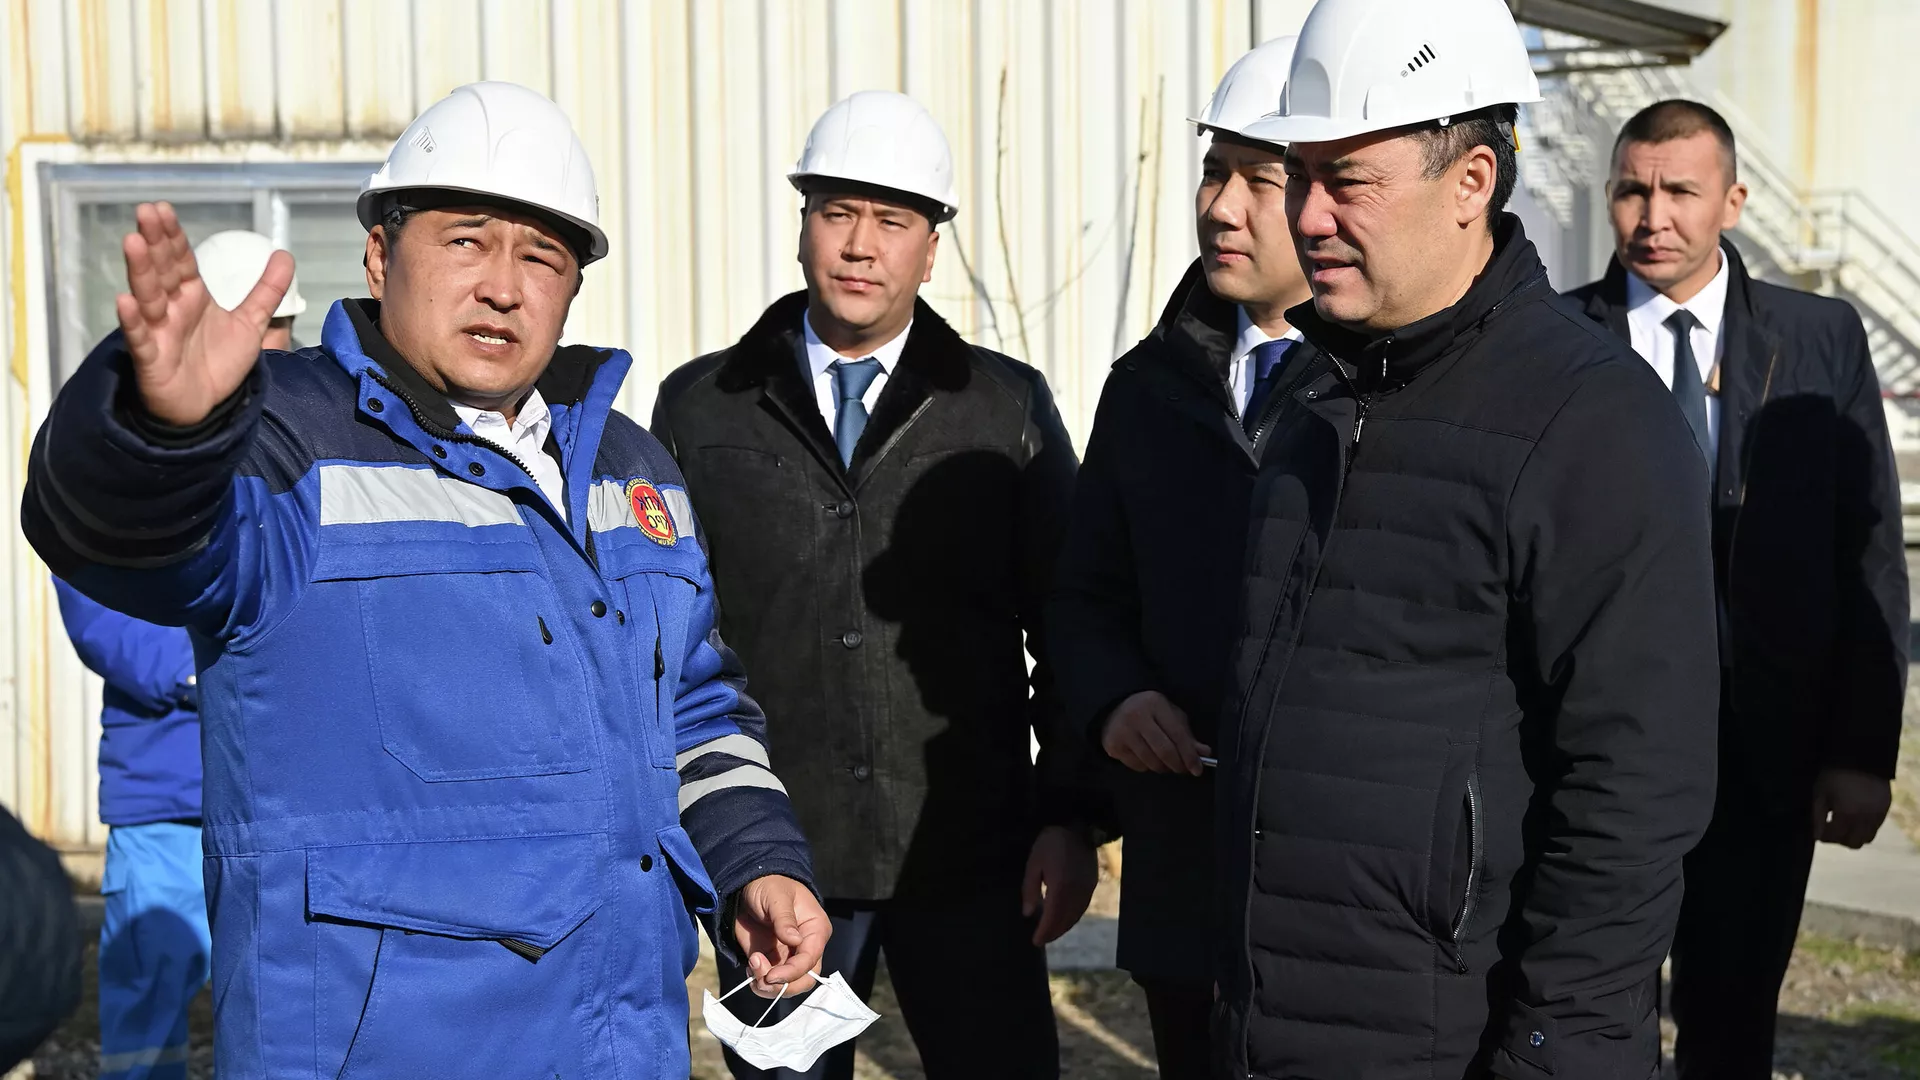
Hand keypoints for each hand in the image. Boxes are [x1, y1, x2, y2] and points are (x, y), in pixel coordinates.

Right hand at [116, 202, 294, 425]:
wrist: (207, 407)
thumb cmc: (218, 362)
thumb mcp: (250, 323)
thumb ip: (266, 290)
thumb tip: (285, 254)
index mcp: (191, 296)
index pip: (181, 260)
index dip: (173, 236)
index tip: (163, 208)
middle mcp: (172, 309)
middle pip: (162, 270)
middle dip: (155, 242)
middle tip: (147, 212)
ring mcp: (158, 331)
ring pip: (148, 296)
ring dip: (141, 270)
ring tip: (133, 241)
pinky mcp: (151, 359)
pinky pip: (140, 337)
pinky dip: (133, 320)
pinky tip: (125, 301)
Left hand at [734, 875, 829, 996]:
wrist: (748, 886)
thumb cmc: (770, 885)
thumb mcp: (777, 896)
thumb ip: (785, 919)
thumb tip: (795, 941)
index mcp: (815, 930)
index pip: (810, 960)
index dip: (792, 972)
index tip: (771, 975)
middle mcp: (805, 947)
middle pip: (803, 980)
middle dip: (782, 985)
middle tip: (760, 978)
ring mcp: (788, 956)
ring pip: (787, 986)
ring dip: (768, 985)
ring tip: (752, 965)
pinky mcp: (772, 961)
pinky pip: (770, 982)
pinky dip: (758, 981)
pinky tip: (750, 966)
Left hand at [1021, 825, 1097, 945]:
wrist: (1077, 826)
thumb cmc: (1051, 843)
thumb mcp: (1034, 863)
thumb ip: (1030, 889)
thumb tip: (1029, 914)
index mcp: (1060, 887)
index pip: (1052, 917)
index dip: (1044, 931)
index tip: (1035, 941)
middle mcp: (1076, 892)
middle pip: (1065, 920)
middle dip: (1053, 932)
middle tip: (1042, 940)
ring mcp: (1087, 888)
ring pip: (1076, 915)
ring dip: (1064, 927)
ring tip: (1052, 932)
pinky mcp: (1092, 884)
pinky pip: (1082, 907)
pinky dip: (1073, 917)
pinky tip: (1065, 918)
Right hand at [1101, 690, 1208, 774]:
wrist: (1114, 708)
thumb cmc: (1149, 712)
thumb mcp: (1170, 716)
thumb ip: (1187, 735)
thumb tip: (1204, 753)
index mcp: (1155, 704)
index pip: (1177, 734)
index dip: (1190, 755)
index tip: (1198, 769)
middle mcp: (1136, 716)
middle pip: (1164, 751)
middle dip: (1178, 765)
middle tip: (1183, 769)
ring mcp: (1122, 732)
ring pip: (1151, 762)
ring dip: (1163, 767)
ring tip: (1165, 761)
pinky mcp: (1113, 746)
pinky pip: (1138, 766)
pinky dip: (1147, 767)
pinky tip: (1146, 756)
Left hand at [1811, 767, 1891, 848]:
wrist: (1859, 756)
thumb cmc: (1834, 774)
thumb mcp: (1820, 793)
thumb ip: (1817, 816)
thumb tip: (1816, 836)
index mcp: (1847, 814)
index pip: (1835, 837)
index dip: (1824, 837)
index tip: (1819, 832)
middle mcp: (1865, 818)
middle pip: (1853, 843)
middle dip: (1840, 839)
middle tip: (1831, 829)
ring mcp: (1878, 814)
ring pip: (1867, 838)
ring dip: (1854, 836)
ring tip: (1843, 824)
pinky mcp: (1885, 809)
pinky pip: (1876, 827)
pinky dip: (1865, 828)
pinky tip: (1855, 817)